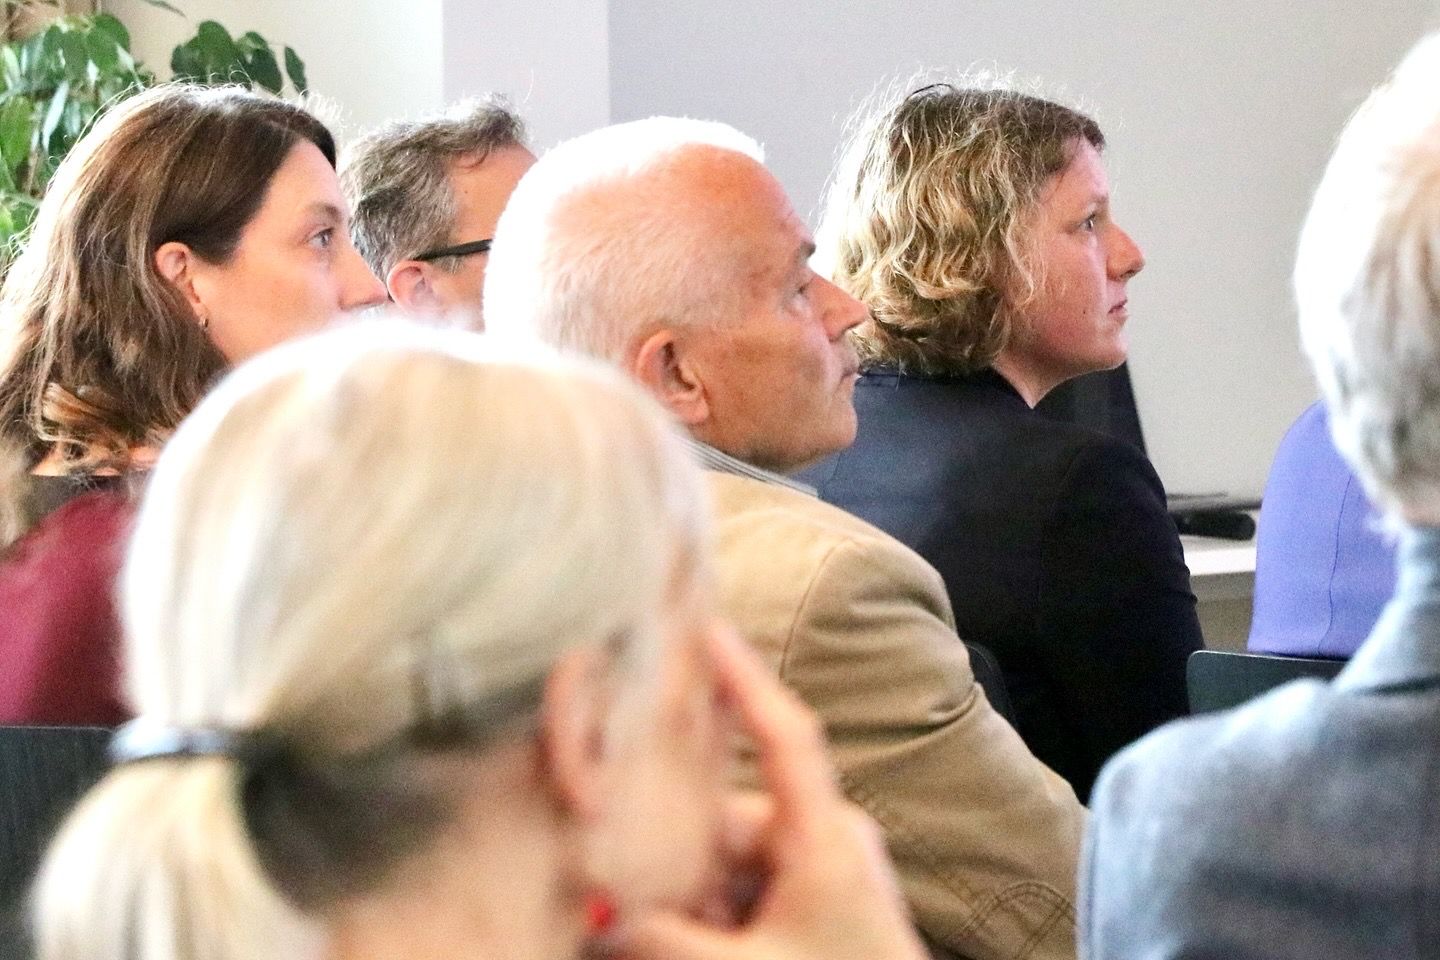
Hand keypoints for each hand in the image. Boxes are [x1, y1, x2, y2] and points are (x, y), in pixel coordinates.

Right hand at [617, 624, 927, 959]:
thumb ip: (663, 943)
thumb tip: (596, 925)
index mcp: (825, 839)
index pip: (785, 735)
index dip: (744, 678)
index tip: (706, 627)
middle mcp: (830, 841)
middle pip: (728, 822)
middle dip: (678, 869)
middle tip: (631, 917)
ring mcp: (829, 873)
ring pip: (731, 866)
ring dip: (694, 907)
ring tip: (670, 943)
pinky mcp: (823, 903)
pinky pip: (752, 893)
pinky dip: (719, 921)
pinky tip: (700, 949)